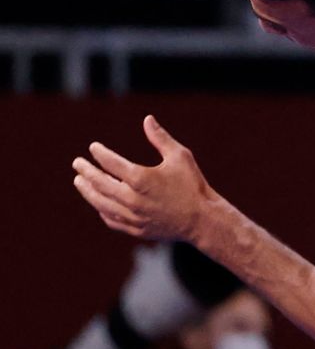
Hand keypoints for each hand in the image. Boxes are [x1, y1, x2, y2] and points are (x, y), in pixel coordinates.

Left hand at [72, 115, 217, 241]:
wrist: (203, 219)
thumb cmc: (193, 184)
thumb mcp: (180, 157)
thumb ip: (160, 138)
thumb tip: (147, 119)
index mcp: (141, 178)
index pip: (110, 162)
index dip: (100, 153)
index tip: (93, 147)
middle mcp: (132, 198)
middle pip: (99, 183)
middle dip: (86, 171)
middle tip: (78, 164)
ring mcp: (133, 216)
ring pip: (100, 203)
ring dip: (87, 191)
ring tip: (80, 182)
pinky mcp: (136, 229)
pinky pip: (111, 219)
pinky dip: (102, 209)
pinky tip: (99, 202)